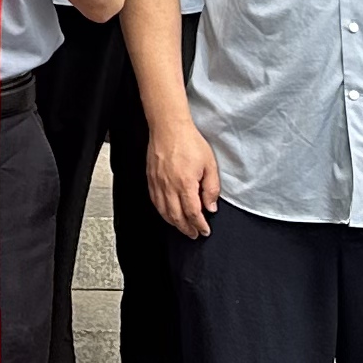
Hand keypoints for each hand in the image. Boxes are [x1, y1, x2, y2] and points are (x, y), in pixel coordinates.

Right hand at [144, 111, 221, 239]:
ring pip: (164, 211)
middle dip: (187, 229)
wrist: (168, 127)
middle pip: (177, 216)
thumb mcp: (210, 164)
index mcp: (185, 184)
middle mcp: (169, 186)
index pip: (193, 213)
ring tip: (183, 228)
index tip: (205, 231)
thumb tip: (211, 207)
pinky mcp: (150, 179)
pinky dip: (162, 212)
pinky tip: (167, 214)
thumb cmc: (189, 142)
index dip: (199, 225)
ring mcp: (158, 183)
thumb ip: (211, 188)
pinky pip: (155, 201)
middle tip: (194, 234)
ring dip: (174, 223)